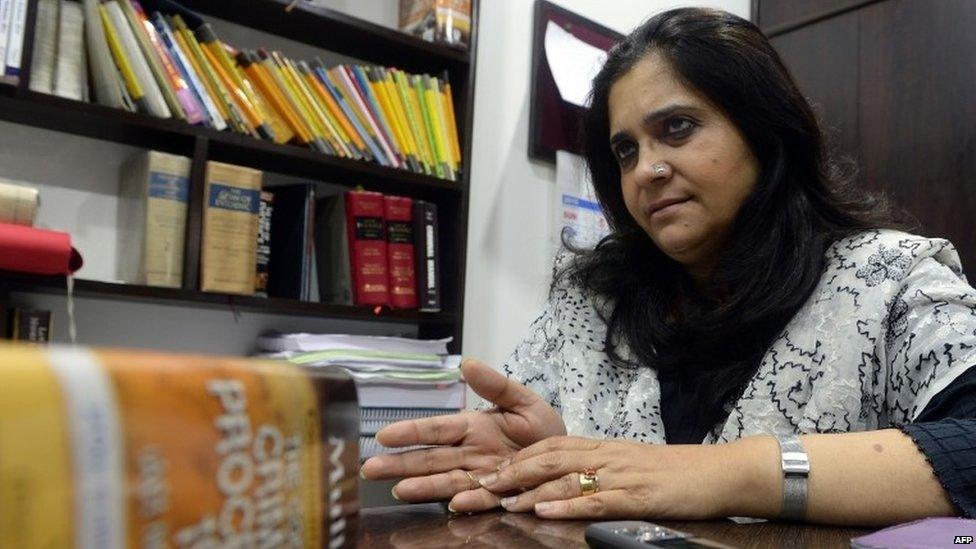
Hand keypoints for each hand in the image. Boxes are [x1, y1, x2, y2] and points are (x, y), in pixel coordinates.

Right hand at [359, 359, 566, 511]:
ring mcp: (481, 476)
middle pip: (430, 458)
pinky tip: (452, 504)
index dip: (410, 432)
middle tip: (369, 469)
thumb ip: (496, 385)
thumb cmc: (544, 430)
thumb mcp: (524, 401)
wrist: (571, 460)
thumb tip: (467, 363)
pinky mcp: (499, 496)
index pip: (436, 428)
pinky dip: (468, 501)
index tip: (383, 435)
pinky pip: (481, 499)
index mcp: (473, 427)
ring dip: (422, 486)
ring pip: (446, 480)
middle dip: (400, 464)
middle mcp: (470, 453)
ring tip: (397, 490)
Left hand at [477, 436, 740, 519]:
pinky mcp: (637, 497)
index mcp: (602, 447)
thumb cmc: (672, 472)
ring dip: (531, 490)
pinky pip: (597, 500)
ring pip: (567, 479)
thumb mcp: (629, 463)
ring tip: (504, 500)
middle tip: (483, 484)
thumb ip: (597, 466)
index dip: (518, 457)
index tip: (490, 469)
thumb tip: (565, 478)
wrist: (717, 471)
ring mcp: (620, 475)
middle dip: (513, 471)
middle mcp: (606, 456)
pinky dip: (568, 506)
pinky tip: (547, 512)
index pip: (550, 446)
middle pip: (549, 459)